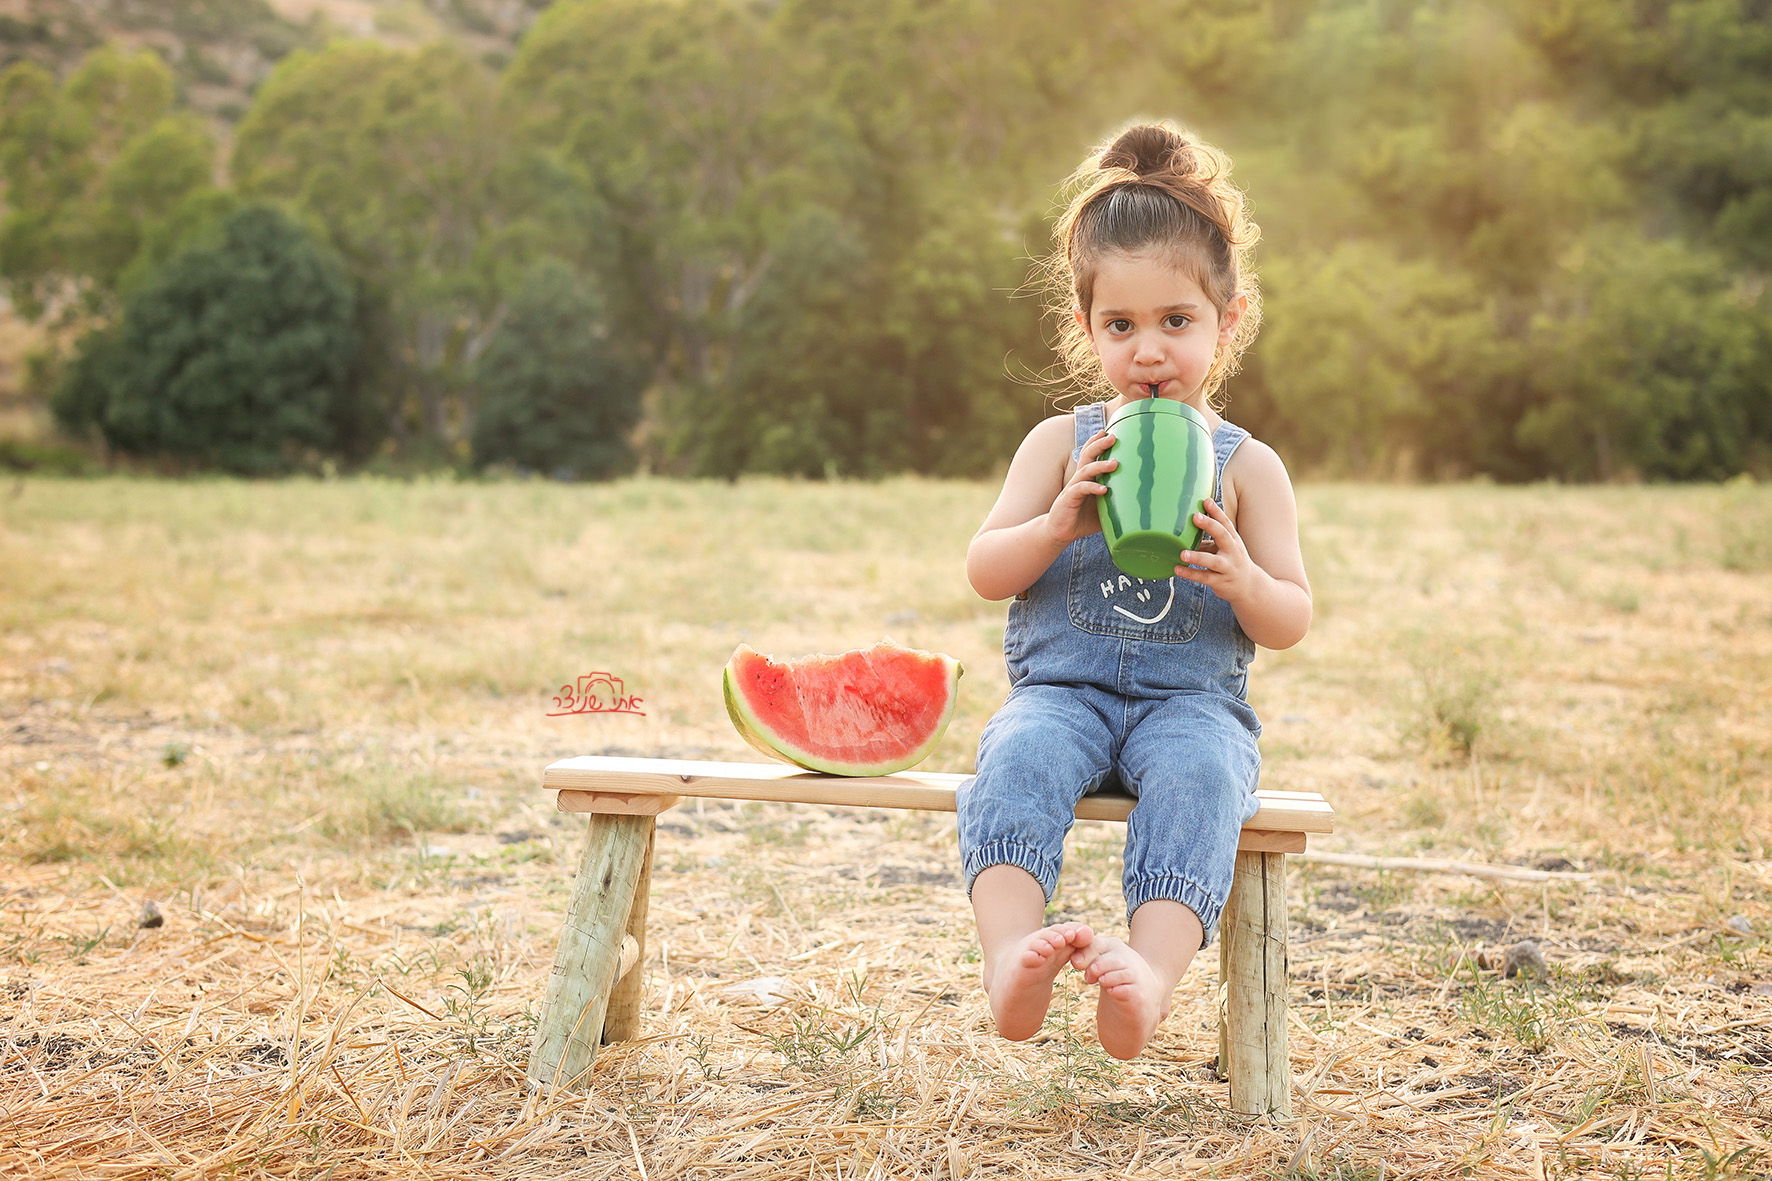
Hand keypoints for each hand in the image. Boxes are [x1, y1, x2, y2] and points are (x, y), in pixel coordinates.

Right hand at [1043, 428, 1116, 544]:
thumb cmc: (1082, 520)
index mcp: (1085, 478)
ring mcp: (1073, 489)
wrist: (1059, 533)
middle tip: (1113, 437)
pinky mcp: (1068, 500)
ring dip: (1099, 465)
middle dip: (1099, 445)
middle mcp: (1078, 480)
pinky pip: (1080, 490)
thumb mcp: (1104, 510)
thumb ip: (1117, 504)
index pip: (1089, 455)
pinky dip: (1092, 488)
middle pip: (1087, 456)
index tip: (1109, 432)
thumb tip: (1142, 506)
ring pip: (1085, 471)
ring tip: (1114, 464)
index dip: (1096, 442)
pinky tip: (1103, 490)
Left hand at [1175, 498, 1263, 603]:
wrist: (1248, 586)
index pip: (1226, 523)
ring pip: (1213, 561)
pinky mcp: (1221, 582)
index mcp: (1233, 540)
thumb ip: (1206, 540)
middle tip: (1195, 517)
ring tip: (1182, 553)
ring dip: (1198, 557)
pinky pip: (1205, 577)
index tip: (1206, 501)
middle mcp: (1233, 552)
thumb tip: (1183, 531)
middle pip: (1224, 536)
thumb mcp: (1223, 549)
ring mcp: (1228, 567)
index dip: (1216, 512)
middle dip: (1210, 525)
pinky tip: (1177, 569)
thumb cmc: (1231, 562)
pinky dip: (1190, 574)